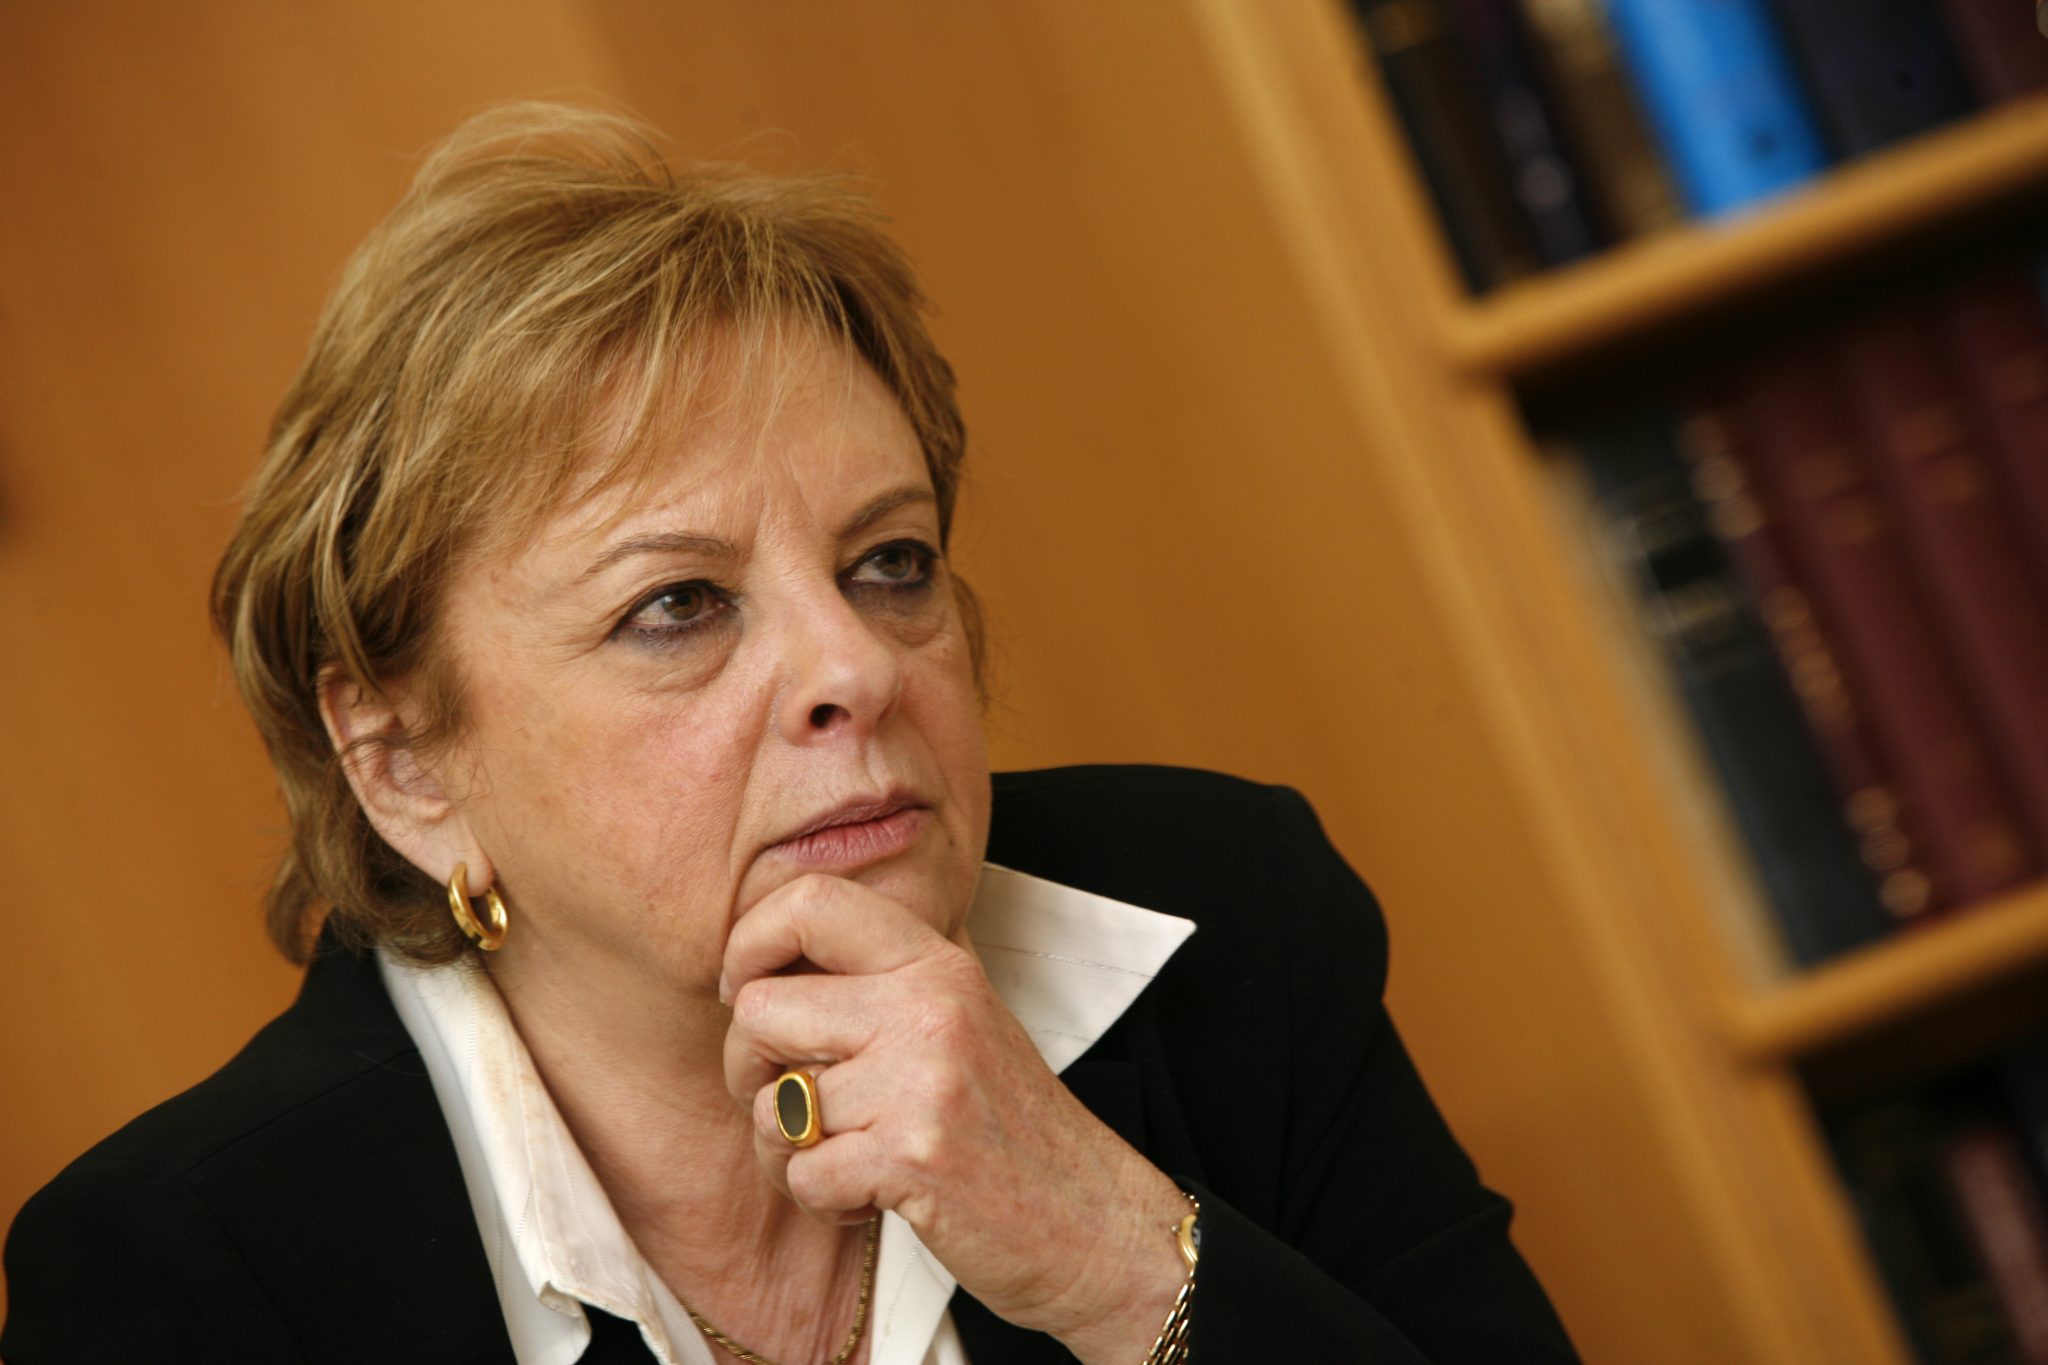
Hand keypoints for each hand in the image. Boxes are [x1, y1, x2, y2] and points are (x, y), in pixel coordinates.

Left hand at [720, 873, 1189, 1362]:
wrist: (1097, 1223)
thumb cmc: (1011, 1130)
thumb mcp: (959, 1024)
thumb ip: (879, 986)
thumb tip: (758, 967)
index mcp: (937, 964)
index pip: (810, 900)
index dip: (749, 943)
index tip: (747, 991)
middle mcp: (930, 1008)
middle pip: (760, 1007)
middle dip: (748, 1068)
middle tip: (789, 1102)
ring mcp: (923, 1081)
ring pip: (773, 1105)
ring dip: (788, 1152)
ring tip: (845, 1160)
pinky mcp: (914, 1157)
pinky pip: (802, 1174)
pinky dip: (822, 1201)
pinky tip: (870, 1196)